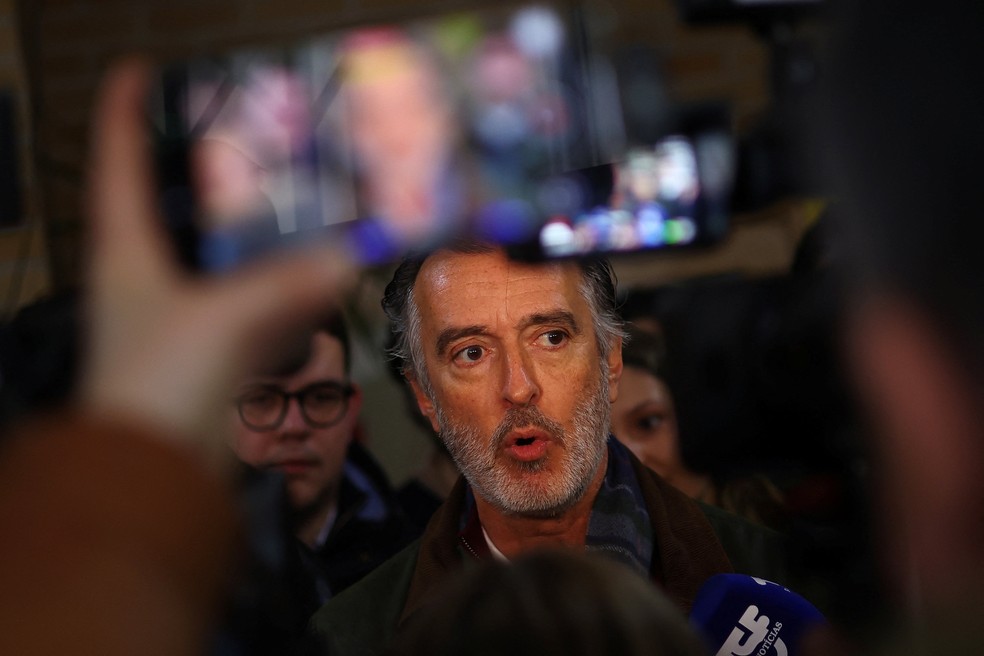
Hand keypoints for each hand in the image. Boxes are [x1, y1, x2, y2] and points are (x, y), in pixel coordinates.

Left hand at [80, 59, 355, 468]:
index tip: (140, 74)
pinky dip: (275, 285)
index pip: (118, 166)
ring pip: (216, 256)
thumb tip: (346, 259)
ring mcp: (177, 317)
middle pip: (171, 206)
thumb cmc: (160, 388)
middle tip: (243, 139)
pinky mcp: (209, 352)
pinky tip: (308, 275)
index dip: (125, 115)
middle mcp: (145, 278)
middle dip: (201, 171)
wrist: (154, 476)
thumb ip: (288, 286)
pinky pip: (247, 302)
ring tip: (288, 200)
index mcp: (125, 253)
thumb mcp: (223, 321)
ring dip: (249, 231)